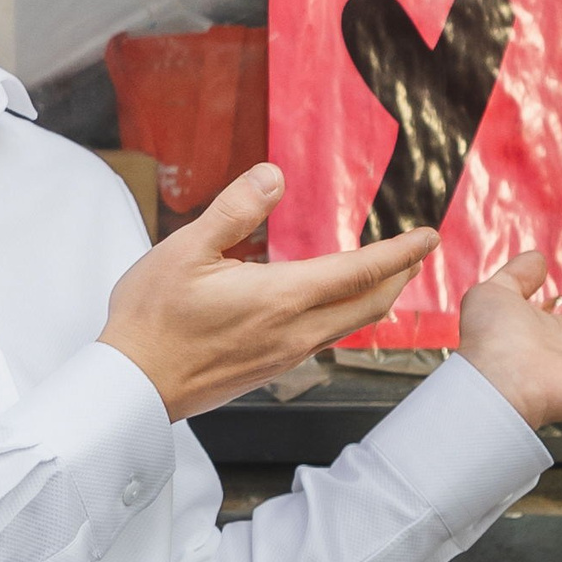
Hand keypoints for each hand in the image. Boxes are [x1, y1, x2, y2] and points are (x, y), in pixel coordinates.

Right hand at [101, 165, 436, 420]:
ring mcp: (285, 355)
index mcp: (280, 297)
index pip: (359, 271)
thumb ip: (234, 210)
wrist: (133, 385)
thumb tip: (272, 176)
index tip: (427, 237)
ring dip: (375, 298)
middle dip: (398, 276)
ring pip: (349, 326)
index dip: (400, 252)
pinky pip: (324, 340)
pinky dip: (345, 317)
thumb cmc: (152, 320)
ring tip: (383, 278)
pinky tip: (330, 309)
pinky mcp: (270, 369)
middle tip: (415, 254)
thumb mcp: (184, 250)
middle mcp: (294, 331)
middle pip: (369, 304)